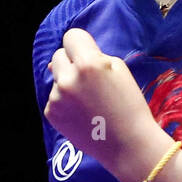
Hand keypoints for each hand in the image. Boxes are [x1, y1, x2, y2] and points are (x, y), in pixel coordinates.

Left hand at [44, 28, 163, 180]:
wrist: (128, 145)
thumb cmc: (130, 105)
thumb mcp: (119, 70)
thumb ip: (93, 57)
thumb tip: (62, 58)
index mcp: (88, 64)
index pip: (71, 36)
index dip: (81, 44)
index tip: (88, 55)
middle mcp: (68, 79)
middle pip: (58, 55)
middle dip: (71, 62)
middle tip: (89, 80)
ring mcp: (57, 98)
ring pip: (57, 78)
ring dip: (68, 84)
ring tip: (88, 102)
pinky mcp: (51, 114)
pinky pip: (54, 98)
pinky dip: (65, 103)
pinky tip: (82, 114)